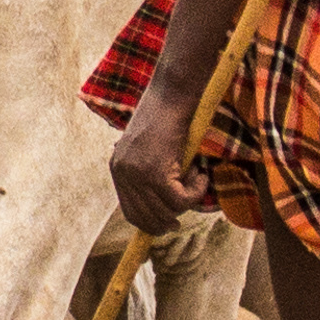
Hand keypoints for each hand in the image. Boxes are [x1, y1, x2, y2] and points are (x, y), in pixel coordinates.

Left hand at [109, 84, 202, 240]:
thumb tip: (165, 212)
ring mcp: (138, 175)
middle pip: (148, 218)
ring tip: (196, 175)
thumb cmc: (165, 117)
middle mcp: (123, 173)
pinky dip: (197, 191)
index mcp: (117, 168)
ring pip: (168, 210)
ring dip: (188, 199)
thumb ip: (147, 174)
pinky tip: (201, 173)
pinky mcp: (156, 173)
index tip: (170, 223)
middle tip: (189, 201)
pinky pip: (182, 200)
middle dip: (171, 217)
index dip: (152, 223)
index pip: (131, 212)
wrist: (171, 96)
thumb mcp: (147, 148)